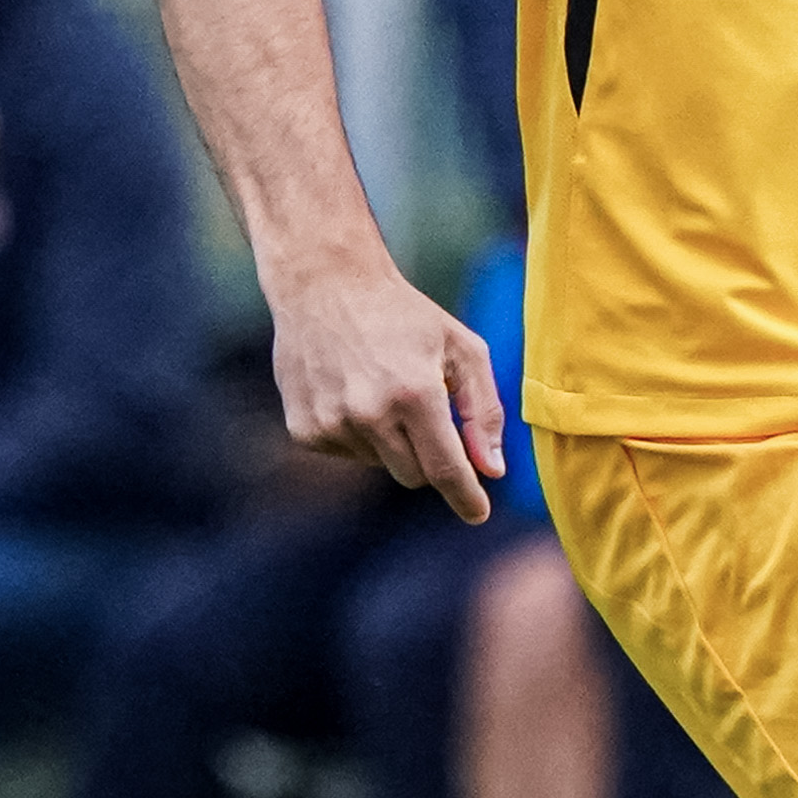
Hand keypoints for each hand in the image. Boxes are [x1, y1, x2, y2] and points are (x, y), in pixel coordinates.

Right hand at [261, 249, 505, 524]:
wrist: (324, 284)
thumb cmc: (403, 315)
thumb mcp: (460, 347)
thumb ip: (485, 411)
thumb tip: (492, 470)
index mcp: (414, 394)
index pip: (445, 470)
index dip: (466, 497)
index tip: (478, 514)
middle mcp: (369, 414)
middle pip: (414, 475)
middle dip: (428, 454)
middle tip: (422, 409)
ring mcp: (332, 424)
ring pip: (380, 464)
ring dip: (389, 440)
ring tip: (379, 387)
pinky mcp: (304, 430)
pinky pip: (347, 454)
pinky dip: (357, 434)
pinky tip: (350, 390)